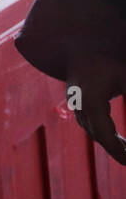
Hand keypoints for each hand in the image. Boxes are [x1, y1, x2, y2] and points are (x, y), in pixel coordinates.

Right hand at [66, 49, 125, 164]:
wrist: (79, 46)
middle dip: (119, 152)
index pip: (105, 135)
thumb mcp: (125, 79)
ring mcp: (77, 107)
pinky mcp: (78, 105)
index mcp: (90, 102)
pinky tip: (120, 142)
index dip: (120, 151)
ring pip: (95, 133)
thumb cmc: (106, 60)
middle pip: (100, 137)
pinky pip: (92, 127)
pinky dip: (106, 136)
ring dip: (113, 145)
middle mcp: (80, 108)